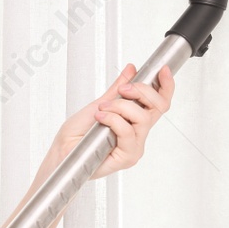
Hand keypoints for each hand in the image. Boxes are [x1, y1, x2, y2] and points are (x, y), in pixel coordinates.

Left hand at [51, 63, 175, 180]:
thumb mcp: (100, 103)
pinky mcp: (128, 157)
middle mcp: (139, 134)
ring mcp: (135, 147)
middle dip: (142, 91)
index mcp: (135, 121)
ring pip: (142, 118)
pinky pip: (128, 131)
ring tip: (102, 108)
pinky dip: (113, 120)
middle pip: (158, 107)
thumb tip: (132, 70)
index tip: (164, 70)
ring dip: (121, 107)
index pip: (160, 104)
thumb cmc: (77, 133)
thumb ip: (118, 89)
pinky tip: (100, 118)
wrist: (62, 150)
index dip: (166, 86)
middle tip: (123, 89)